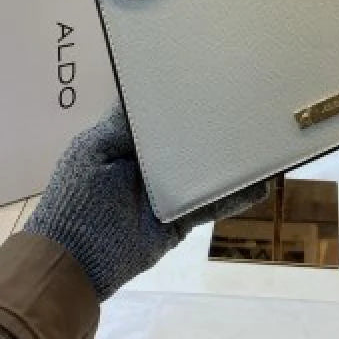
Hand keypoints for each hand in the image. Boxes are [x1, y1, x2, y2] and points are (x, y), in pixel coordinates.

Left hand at [24, 103, 268, 299]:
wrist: (76, 258)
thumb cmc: (79, 196)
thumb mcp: (93, 149)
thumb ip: (122, 123)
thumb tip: (143, 88)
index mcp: (128, 143)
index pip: (159, 116)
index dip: (180, 101)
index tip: (209, 80)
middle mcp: (152, 165)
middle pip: (187, 142)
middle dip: (212, 127)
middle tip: (246, 106)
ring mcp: (169, 192)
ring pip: (205, 172)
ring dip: (230, 162)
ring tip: (263, 143)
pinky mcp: (181, 219)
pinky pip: (211, 205)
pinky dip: (234, 196)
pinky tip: (259, 184)